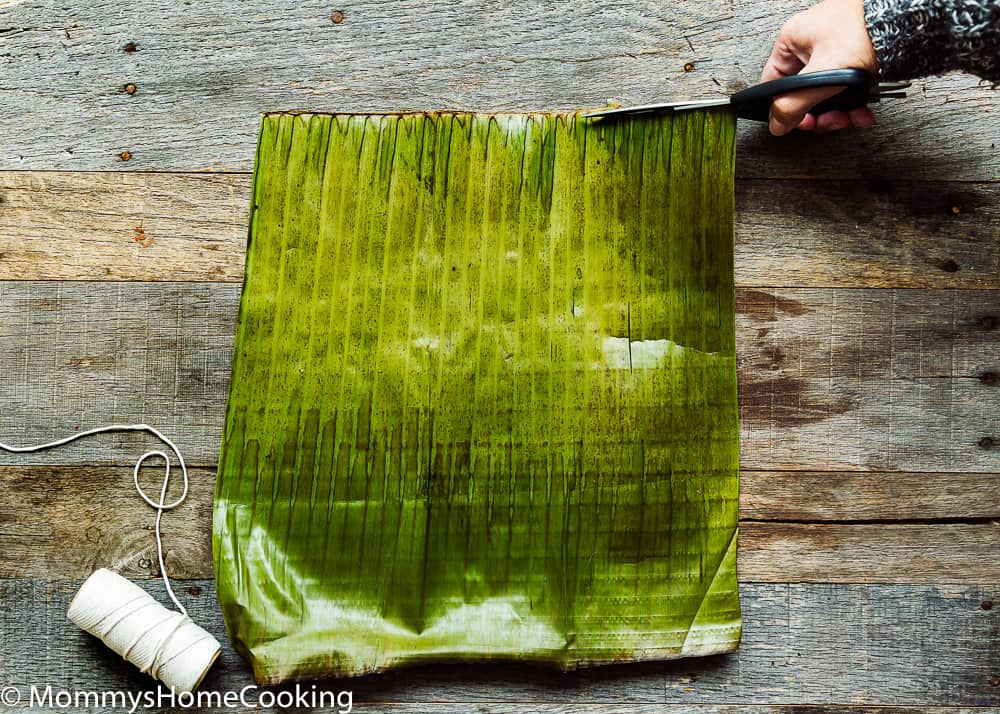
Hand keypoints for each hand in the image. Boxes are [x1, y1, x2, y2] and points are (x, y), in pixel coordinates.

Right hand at [762, 0, 878, 135]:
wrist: (906, 25)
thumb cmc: (864, 33)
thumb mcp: (822, 76)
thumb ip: (794, 105)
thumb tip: (777, 125)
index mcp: (792, 40)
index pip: (774, 83)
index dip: (783, 108)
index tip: (799, 122)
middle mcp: (810, 46)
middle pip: (802, 94)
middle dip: (818, 114)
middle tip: (827, 121)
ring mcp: (833, 52)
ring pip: (825, 96)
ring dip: (838, 114)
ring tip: (849, 117)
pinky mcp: (854, 60)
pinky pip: (844, 90)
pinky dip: (853, 105)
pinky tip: (862, 112)